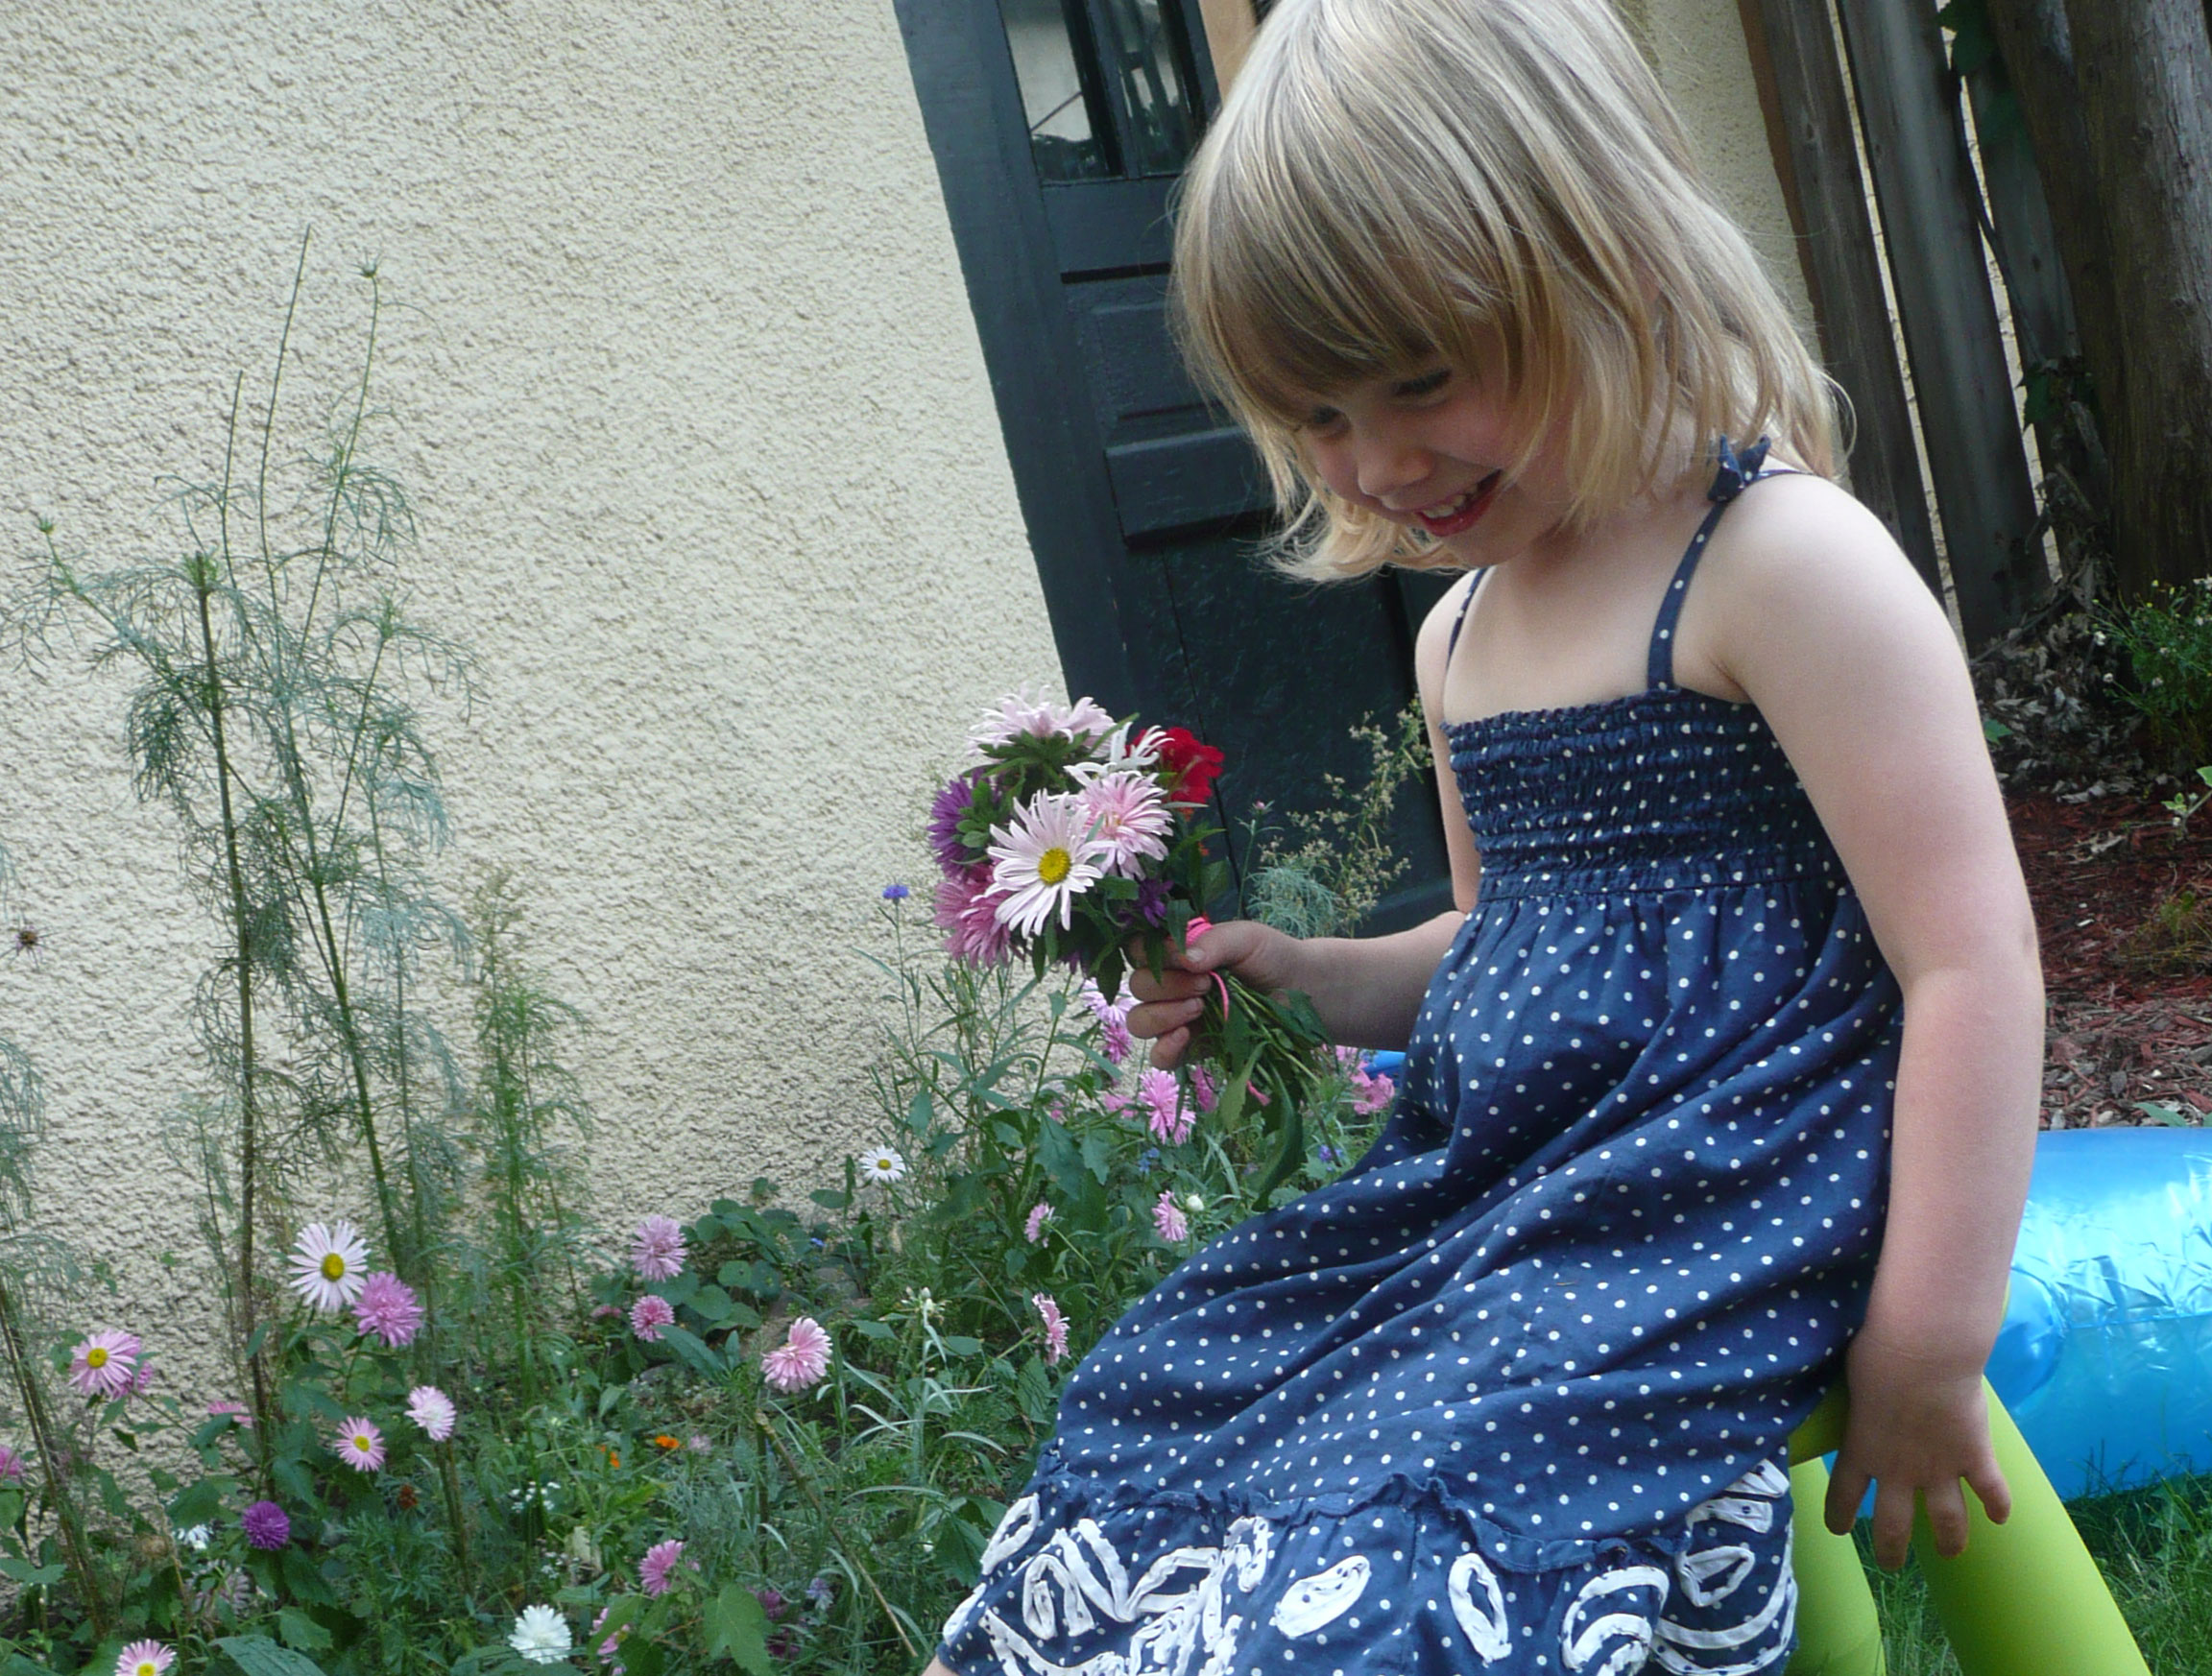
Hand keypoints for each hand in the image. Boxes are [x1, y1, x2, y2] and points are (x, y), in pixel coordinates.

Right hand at [1124, 919, 1301, 1069]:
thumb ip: (1213, 942)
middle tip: (1205, 984)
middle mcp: (1170, 986)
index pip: (1138, 951)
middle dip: (1167, 985)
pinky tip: (1186, 1035)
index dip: (1152, 954)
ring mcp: (1178, 1019)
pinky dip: (1165, 1048)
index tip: (1183, 956)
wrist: (1303, 992)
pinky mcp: (1192, 1049)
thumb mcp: (1245, 938)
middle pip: (1137, 987)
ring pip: (1139, 1021)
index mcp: (1175, 954)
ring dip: (1162, 1015)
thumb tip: (1185, 960)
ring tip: (1199, 1008)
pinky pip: (1159, 1057)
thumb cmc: (1271, 957)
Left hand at [1825, 1328, 2010, 1568]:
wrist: (1922, 1352)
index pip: (1843, 1495)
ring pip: (1947, 1520)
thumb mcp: (1849, 1380)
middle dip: (1892, 1548)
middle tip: (1891, 1563)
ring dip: (1950, 1541)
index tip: (1838, 1530)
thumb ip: (1854, 1400)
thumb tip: (1847, 1389)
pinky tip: (2001, 1517)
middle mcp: (1898, 1470)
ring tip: (1951, 1553)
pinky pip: (1992, 1491)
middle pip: (1893, 1524)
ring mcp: (1940, 1468)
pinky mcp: (1975, 1456)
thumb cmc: (1876, 1352)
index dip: (1839, 1517)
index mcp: (1862, 1449)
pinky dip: (1999, 1506)